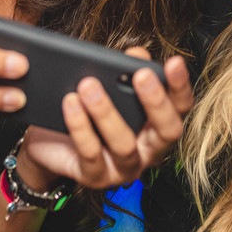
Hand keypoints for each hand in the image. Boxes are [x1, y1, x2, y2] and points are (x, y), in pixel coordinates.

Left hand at [21, 49, 193, 189]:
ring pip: (125, 145)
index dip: (181, 85)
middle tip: (141, 75)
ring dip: (107, 113)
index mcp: (158, 124)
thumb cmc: (88, 111)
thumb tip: (137, 54)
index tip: (174, 62)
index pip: (181, 106)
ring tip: (88, 85)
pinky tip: (71, 103)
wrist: (51, 143)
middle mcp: (149, 149)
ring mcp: (125, 168)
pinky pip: (91, 154)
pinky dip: (80, 127)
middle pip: (167, 131)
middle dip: (156, 102)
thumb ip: (125, 68)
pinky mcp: (96, 177)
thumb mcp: (108, 85)